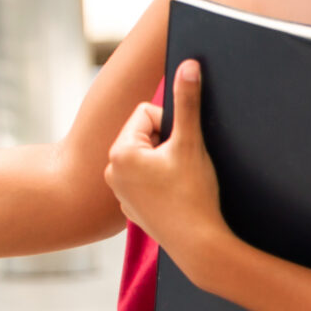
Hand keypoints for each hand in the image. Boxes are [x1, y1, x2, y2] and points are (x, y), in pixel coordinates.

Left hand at [103, 60, 228, 268]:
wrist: (200, 245)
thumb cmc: (194, 193)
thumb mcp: (190, 142)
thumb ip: (187, 101)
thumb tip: (189, 65)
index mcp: (120, 151)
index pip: (146, 115)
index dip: (171, 127)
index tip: (180, 150)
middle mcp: (111, 171)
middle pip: (144, 136)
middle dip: (165, 145)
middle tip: (181, 168)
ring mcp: (118, 193)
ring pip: (146, 159)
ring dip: (163, 163)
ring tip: (178, 184)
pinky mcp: (129, 210)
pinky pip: (145, 182)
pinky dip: (160, 185)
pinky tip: (173, 200)